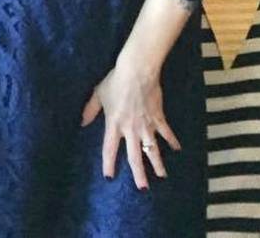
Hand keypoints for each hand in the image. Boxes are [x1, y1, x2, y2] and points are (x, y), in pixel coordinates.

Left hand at [81, 58, 180, 188]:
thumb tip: (81, 122)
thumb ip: (90, 110)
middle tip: (142, 188)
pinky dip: (172, 141)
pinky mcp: (158, 118)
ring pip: (152, 149)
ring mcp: (146, 125)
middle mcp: (130, 129)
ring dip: (157, 164)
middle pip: (134, 156)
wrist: (137, 72)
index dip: (109, 163)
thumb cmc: (115, 81)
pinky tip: (177, 150)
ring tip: (161, 176)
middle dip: (138, 173)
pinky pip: (166, 133)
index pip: (109, 148)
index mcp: (114, 124)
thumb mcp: (98, 94)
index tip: (109, 176)